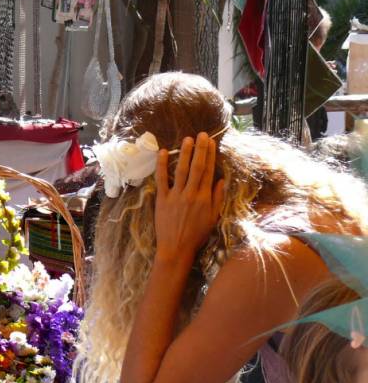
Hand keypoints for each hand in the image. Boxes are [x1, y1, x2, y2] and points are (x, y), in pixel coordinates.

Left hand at [155, 132, 224, 263]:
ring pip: (181, 170)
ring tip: (188, 139)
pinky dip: (162, 166)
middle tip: (202, 134)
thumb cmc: (196, 235)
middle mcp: (191, 194)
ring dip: (184, 153)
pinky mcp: (162, 200)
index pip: (209, 171)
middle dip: (200, 149)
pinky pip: (162, 180)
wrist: (176, 248)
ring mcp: (175, 196)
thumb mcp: (213, 218)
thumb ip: (218, 198)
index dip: (210, 155)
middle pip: (197, 167)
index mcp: (205, 198)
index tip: (211, 142)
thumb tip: (222, 180)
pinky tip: (163, 153)